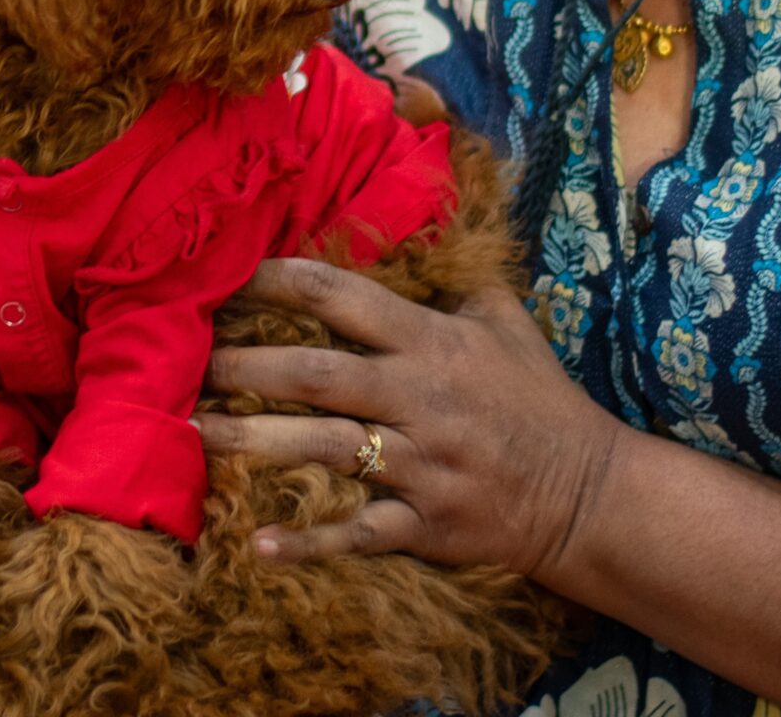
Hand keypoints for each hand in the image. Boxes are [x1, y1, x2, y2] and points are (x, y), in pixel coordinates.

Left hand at [195, 258, 622, 580]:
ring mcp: (420, 465)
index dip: (283, 282)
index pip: (345, 300)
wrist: (587, 492)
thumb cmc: (537, 399)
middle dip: (248, 367)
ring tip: (196, 432)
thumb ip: (453, 282)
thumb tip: (409, 235)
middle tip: (193, 362)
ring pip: (324, 447)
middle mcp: (419, 399)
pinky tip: (255, 544)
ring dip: (255, 440)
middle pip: (318, 375)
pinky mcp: (423, 523)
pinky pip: (355, 533)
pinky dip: (306, 541)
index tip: (230, 275)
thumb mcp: (505, 323)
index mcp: (433, 344)